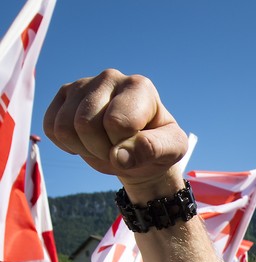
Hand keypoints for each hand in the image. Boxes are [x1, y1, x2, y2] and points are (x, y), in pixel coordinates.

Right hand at [43, 70, 186, 198]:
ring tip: (105, 147)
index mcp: (140, 86)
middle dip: (101, 150)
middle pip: (85, 124)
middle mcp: (110, 77)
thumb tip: (119, 157)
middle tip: (119, 152)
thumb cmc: (158, 146)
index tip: (138, 148)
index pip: (116, 122)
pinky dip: (67, 145)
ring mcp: (83, 84)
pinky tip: (87, 142)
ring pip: (64, 127)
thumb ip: (152, 149)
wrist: (139, 149)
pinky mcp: (64, 95)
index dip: (124, 147)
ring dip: (84, 150)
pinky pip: (50, 128)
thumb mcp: (171, 150)